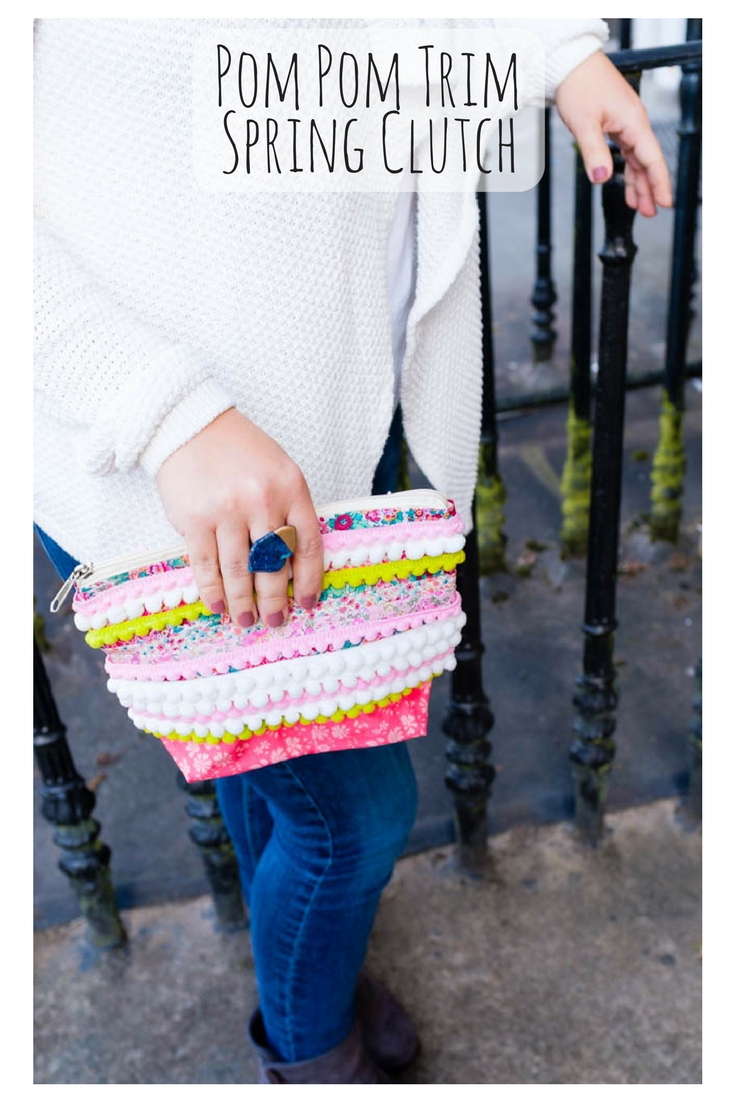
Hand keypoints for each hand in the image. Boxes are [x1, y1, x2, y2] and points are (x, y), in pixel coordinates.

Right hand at [155, 408, 322, 627]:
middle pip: (274, 564)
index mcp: (291, 488)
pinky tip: (218, 605)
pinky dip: (213, 590)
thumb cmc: (239, 451)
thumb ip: (288, 510)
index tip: (306, 604)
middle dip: (275, 599)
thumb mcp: (278, 471)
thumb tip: (291, 565)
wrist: (190, 425)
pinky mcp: (194, 520)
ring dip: (243, 602)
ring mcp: (227, 511)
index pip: (307, 545)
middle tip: (275, 622)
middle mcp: (262, 500)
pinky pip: (207, 565)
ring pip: (240, 570)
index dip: (309, 580)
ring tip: (246, 621)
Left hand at [555, 50, 672, 216]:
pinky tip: (625, 182)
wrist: (570, 63)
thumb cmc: (578, 85)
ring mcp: (625, 122)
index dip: (658, 183)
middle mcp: (634, 123)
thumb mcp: (584, 123)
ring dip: (637, 182)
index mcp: (633, 122)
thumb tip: (602, 179)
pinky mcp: (615, 122)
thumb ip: (594, 152)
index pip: (651, 159)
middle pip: (647, 162)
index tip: (663, 203)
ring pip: (636, 158)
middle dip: (648, 188)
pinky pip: (626, 150)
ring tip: (638, 205)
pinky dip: (627, 169)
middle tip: (650, 212)